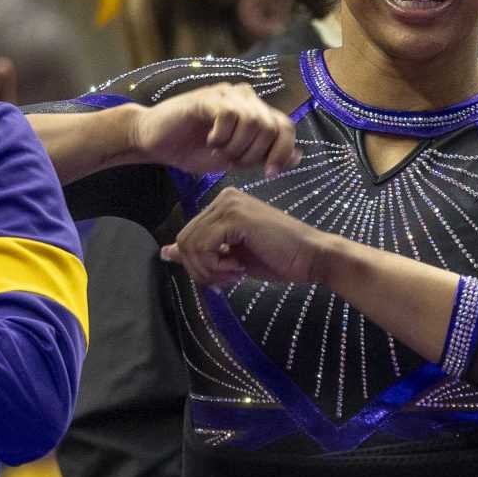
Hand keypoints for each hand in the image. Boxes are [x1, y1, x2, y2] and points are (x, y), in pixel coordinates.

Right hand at [127, 85, 298, 176]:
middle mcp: (245, 98)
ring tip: (220, 150)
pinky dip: (222, 136)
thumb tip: (300, 156)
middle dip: (254, 153)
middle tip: (232, 160)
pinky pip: (229, 115)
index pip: (286, 127)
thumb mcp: (236, 160)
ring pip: (253, 121)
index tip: (268, 174)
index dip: (283, 152)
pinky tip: (210, 140)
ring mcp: (226, 94)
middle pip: (271, 127)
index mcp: (255, 112)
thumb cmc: (194, 150)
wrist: (156, 142)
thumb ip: (265, 156)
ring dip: (237, 145)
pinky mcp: (206, 97)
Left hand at [160, 188, 328, 287]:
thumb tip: (164, 253)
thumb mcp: (232, 258)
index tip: (225, 275)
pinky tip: (239, 267)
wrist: (312, 258)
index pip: (187, 237)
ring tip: (235, 272)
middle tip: (228, 278)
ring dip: (209, 269)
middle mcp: (223, 198)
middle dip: (201, 270)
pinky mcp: (235, 216)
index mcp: (223, 205)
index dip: (199, 265)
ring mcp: (229, 204)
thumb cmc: (280, 259)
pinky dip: (216, 265)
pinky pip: (203, 246)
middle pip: (184, 241)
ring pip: (190, 245)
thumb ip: (201, 253)